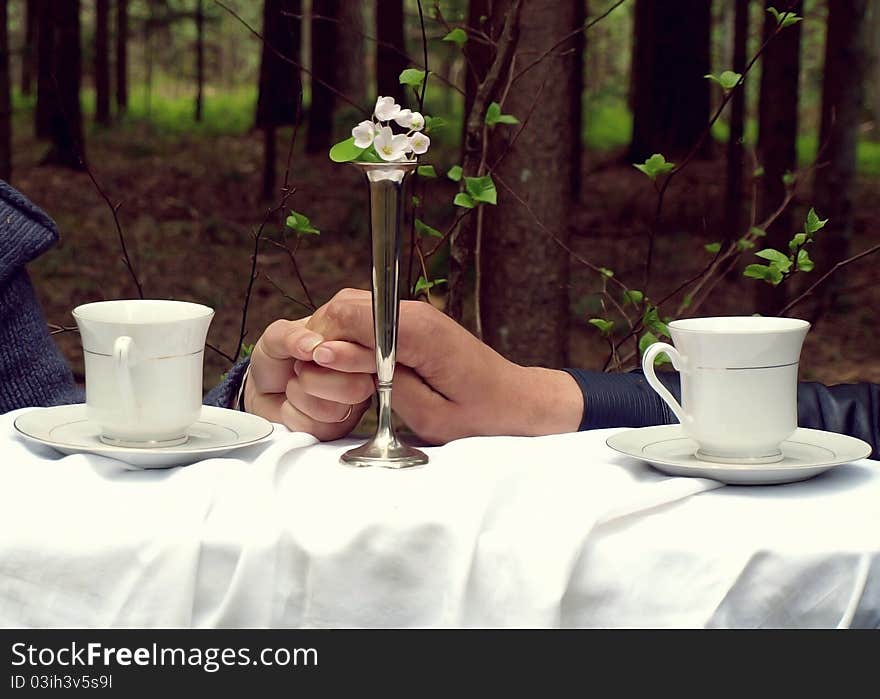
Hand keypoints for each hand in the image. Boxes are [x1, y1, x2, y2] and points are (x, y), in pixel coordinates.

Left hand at [244, 314, 373, 440]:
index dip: (347, 357)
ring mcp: (350, 408)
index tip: (319, 353)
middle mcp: (361, 380)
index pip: (372, 358)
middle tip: (300, 368)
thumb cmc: (279, 358)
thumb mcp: (277, 336)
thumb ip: (292, 335)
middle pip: (358, 389)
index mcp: (357, 350)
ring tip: (295, 383)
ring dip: (300, 395)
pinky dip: (292, 413)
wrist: (261, 386)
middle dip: (314, 378)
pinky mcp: (334, 430)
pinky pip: (315, 428)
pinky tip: (293, 403)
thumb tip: (312, 344)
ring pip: (333, 411)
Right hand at [292, 289, 583, 443]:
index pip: (349, 313)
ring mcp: (415, 314)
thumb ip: (378, 379)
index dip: (324, 338)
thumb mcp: (426, 414)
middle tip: (325, 378)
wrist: (519, 403)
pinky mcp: (414, 324)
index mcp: (418, 331)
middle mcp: (414, 313)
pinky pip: (368, 322)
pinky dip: (352, 342)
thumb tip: (333, 357)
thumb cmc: (481, 416)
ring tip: (342, 378)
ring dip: (336, 340)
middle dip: (323, 339)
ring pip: (351, 310)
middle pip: (343, 305)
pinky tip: (358, 371)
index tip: (319, 367)